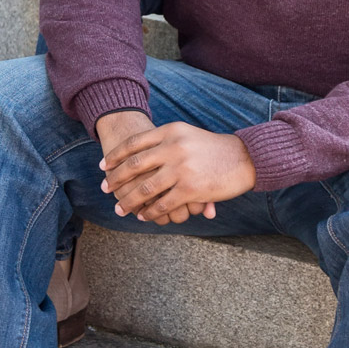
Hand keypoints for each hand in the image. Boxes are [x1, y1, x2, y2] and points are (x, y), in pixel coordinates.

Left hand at [99, 122, 255, 223]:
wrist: (245, 158)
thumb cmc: (213, 148)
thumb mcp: (187, 135)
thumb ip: (163, 141)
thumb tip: (136, 151)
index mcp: (170, 132)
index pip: (134, 143)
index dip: (116, 156)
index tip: (104, 167)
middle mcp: (173, 147)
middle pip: (134, 166)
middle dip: (116, 179)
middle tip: (105, 189)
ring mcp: (181, 169)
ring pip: (144, 189)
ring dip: (129, 201)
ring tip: (120, 208)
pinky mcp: (190, 189)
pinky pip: (162, 204)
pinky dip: (150, 212)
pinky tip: (143, 216)